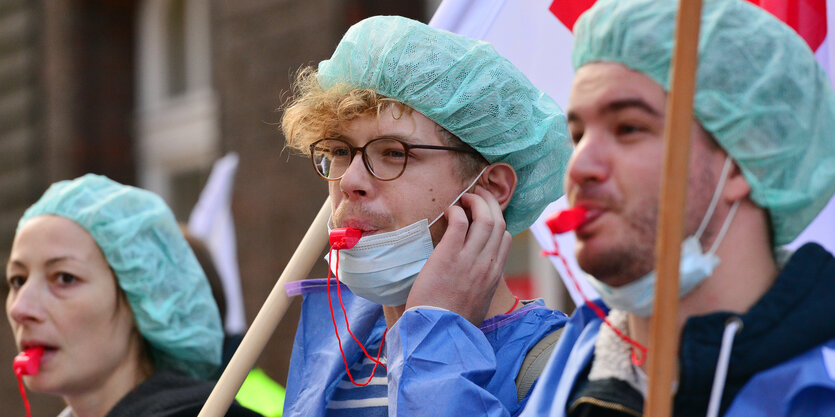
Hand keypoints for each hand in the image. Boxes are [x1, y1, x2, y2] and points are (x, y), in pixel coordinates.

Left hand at [405, 186, 512, 324]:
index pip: (506, 238)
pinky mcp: (448, 255)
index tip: (485, 214)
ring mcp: (469, 258)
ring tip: (465, 197)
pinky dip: (457, 212)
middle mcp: (487, 263)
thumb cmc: (454, 322)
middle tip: (478, 194)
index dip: (497, 221)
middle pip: (498, 222)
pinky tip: (450, 211)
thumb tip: (478, 279)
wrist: (439, 333)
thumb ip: (482, 286)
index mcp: (494, 274)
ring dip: (475, 201)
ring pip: (484, 218)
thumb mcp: (479, 304)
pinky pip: (459, 223)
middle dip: (490, 202)